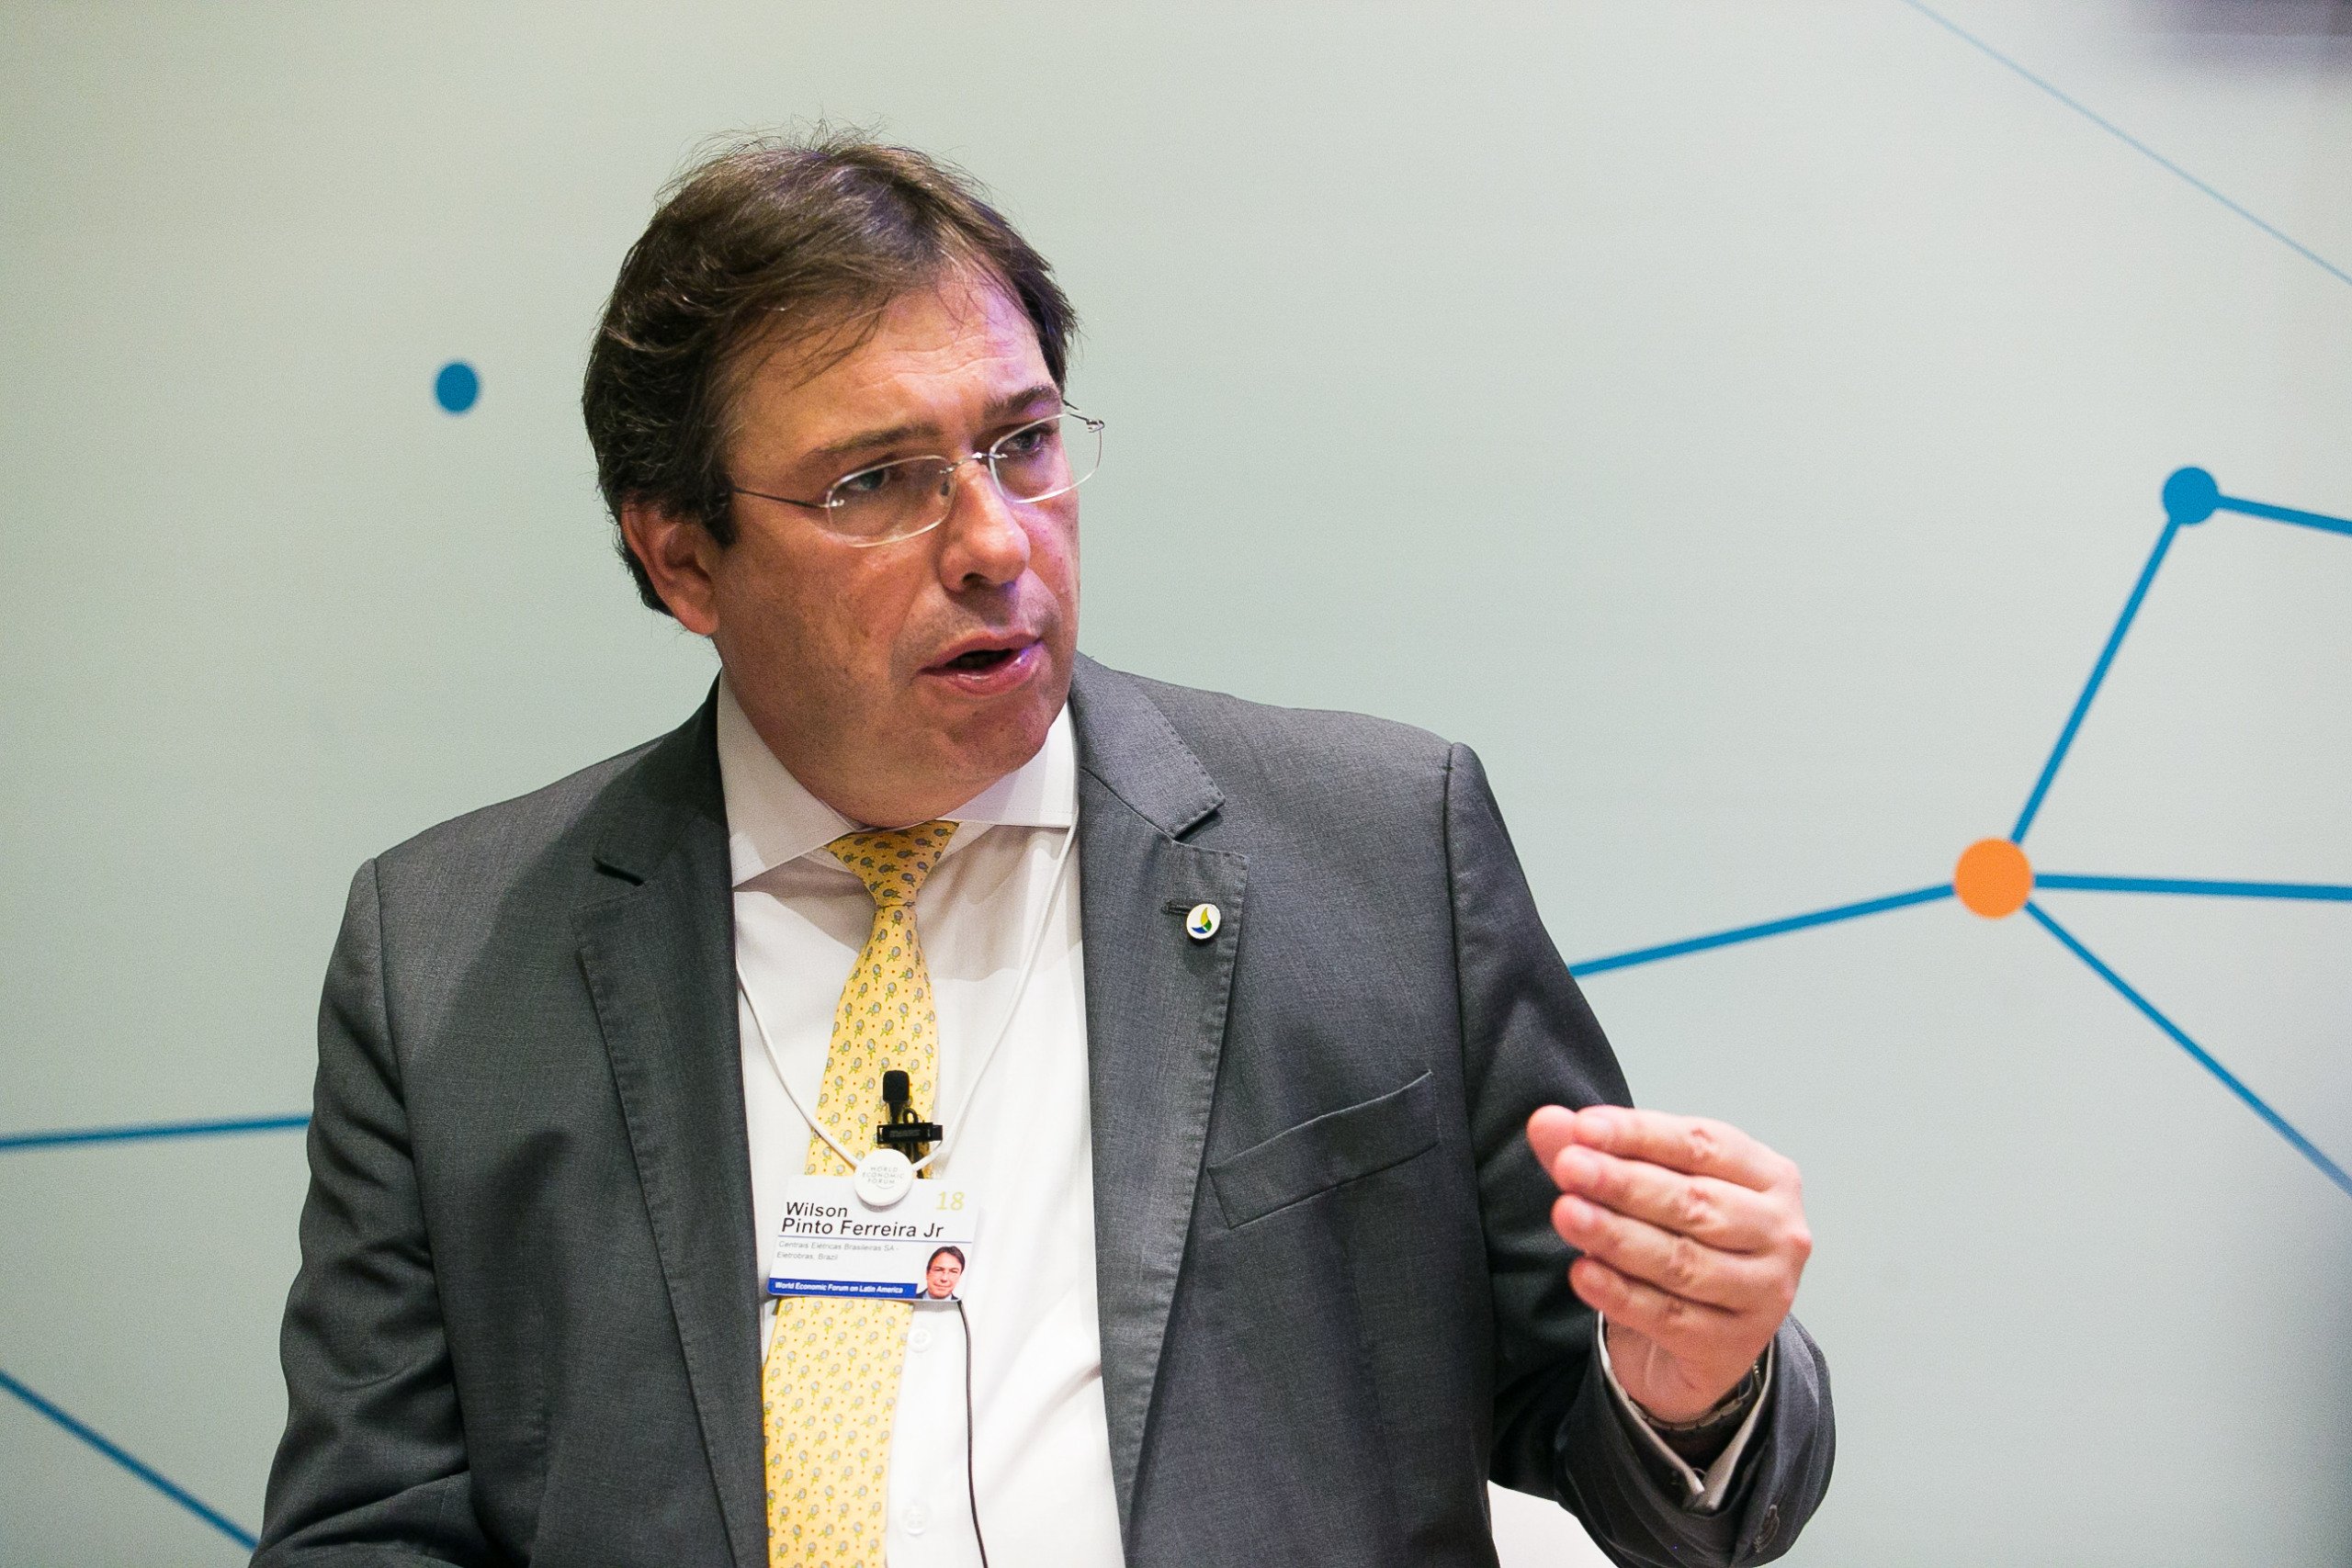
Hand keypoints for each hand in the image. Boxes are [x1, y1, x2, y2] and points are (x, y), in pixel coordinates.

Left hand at [1527, 1105, 1811, 1423]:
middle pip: (1695, 1202)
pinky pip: (1668, 1315)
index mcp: (1768, 1176)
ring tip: (1566, 1214)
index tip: (1583, 1127)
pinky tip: (1582, 1273)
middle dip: (1623, 1183)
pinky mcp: (1734, 1344)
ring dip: (1617, 1236)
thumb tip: (1547, 1122)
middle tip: (1568, 1167)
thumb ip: (1596, 1153)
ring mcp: (1764, 1292)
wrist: (1700, 1337)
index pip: (1702, 1144)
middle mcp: (1780, 1232)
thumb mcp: (1643, 1189)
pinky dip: (1620, 1294)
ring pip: (1681, 1261)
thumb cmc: (1679, 1241)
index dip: (1640, 1134)